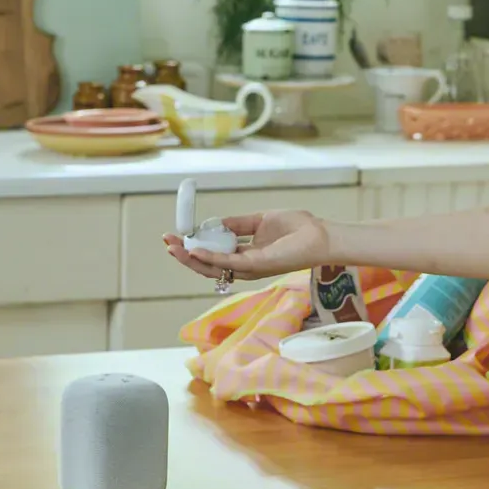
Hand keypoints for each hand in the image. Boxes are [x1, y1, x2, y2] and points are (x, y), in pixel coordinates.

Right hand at [163, 209, 331, 283]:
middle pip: (208, 265)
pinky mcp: (257, 265)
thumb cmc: (298, 228)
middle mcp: (245, 266)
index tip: (178, 234)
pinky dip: (209, 257)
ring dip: (191, 259)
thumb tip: (215, 223)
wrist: (320, 235)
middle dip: (185, 255)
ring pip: (213, 268)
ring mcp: (250, 268)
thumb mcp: (260, 220)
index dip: (194, 247)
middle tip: (168, 242)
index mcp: (246, 255)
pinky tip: (194, 250)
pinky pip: (228, 263)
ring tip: (173, 248)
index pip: (214, 255)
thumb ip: (238, 224)